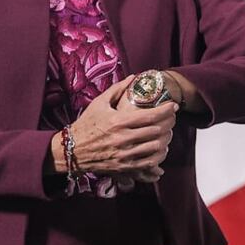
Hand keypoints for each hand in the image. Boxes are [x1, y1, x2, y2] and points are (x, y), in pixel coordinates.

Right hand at [53, 75, 177, 181]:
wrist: (71, 151)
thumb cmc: (86, 125)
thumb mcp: (99, 103)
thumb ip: (118, 89)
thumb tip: (134, 77)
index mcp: (118, 121)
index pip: (150, 115)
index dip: (166, 110)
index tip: (174, 106)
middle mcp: (122, 138)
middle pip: (156, 131)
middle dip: (169, 123)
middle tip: (173, 118)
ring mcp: (123, 154)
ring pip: (155, 147)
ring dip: (166, 140)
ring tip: (168, 133)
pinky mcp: (123, 167)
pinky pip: (148, 164)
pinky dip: (158, 157)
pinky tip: (160, 150)